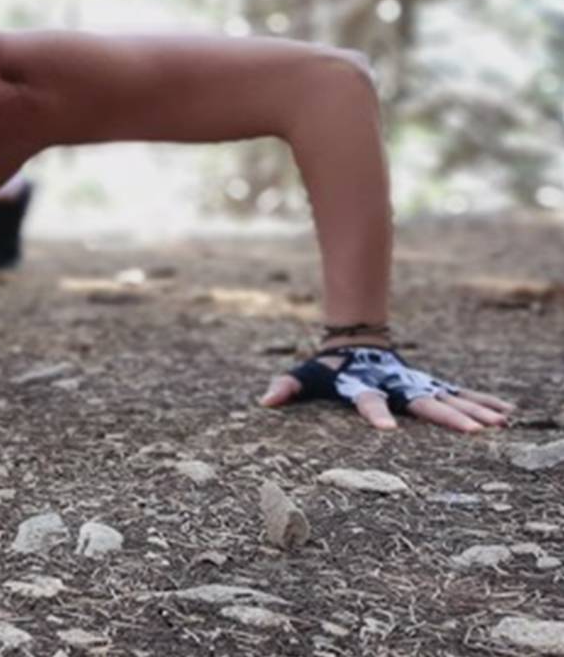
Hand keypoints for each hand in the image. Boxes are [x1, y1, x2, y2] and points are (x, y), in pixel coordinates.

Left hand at [258, 345, 513, 432]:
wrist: (357, 339)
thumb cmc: (330, 366)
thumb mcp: (307, 375)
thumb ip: (288, 386)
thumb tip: (264, 401)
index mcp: (364, 386)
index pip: (367, 401)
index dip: (374, 413)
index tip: (386, 430)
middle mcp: (395, 384)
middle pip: (422, 401)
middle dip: (446, 416)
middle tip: (472, 432)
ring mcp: (416, 382)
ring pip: (449, 397)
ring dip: (474, 410)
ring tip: (499, 423)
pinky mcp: (430, 383)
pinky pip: (460, 394)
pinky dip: (483, 402)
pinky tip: (507, 413)